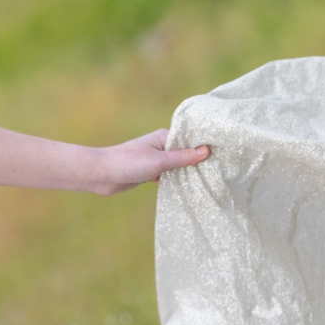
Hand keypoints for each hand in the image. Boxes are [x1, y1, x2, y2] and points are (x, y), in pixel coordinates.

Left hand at [86, 129, 210, 193]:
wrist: (102, 175)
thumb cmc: (128, 163)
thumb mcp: (159, 161)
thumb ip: (183, 158)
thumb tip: (207, 151)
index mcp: (164, 136)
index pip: (190, 139)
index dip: (205, 146)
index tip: (223, 153)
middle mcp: (162, 146)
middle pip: (186, 153)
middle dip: (199, 161)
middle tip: (220, 169)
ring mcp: (157, 159)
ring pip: (178, 166)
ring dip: (188, 172)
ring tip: (209, 179)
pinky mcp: (151, 172)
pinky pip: (170, 175)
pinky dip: (178, 180)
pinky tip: (190, 188)